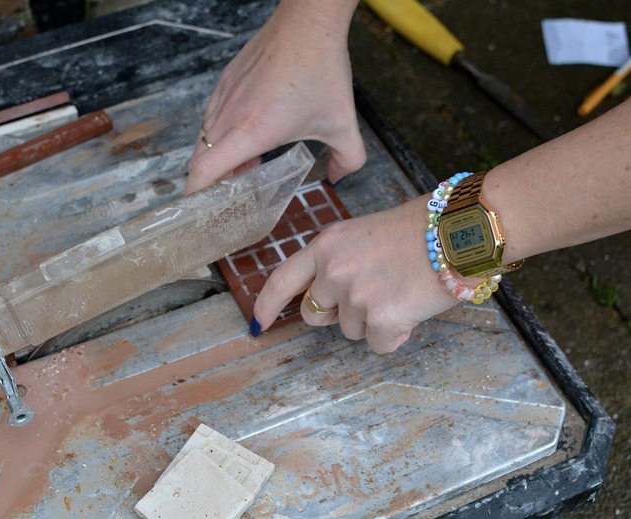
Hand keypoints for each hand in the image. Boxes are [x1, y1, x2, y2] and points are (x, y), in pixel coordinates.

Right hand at [186, 0, 365, 193]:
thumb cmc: (322, 69)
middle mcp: (230, 115)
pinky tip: (248, 136)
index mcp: (252, 131)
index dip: (195, 195)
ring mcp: (224, 96)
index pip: (203, 170)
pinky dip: (223, 135)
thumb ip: (348, 160)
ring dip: (220, 158)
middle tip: (233, 196)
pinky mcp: (225, 81)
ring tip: (247, 165)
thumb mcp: (343, 123)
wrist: (309, 22)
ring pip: (206, 139)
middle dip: (213, 183)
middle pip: (201, 160)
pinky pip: (213, 117)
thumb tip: (338, 178)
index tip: (199, 212)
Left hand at [252, 196, 459, 353]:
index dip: (266, 306)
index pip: (281, 280)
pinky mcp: (382, 319)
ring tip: (400, 292)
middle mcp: (333, 271)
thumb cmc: (418, 229)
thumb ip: (337, 261)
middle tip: (370, 295)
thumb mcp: (362, 234)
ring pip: (351, 331)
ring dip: (372, 321)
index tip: (258, 324)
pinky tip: (412, 308)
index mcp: (326, 245)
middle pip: (315, 315)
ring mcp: (356, 296)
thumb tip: (328, 296)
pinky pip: (379, 344)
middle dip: (335, 314)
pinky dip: (395, 334)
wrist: (457, 232)